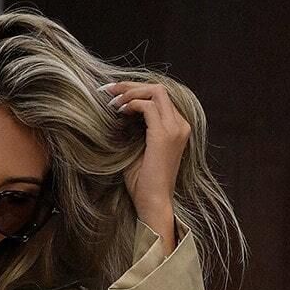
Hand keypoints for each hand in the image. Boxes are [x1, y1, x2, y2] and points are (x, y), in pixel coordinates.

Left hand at [99, 80, 189, 240]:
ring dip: (130, 93)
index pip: (160, 96)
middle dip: (131, 85)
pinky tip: (119, 112)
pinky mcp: (164, 135)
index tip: (114, 94)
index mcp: (178, 127)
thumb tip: (117, 114)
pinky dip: (132, 104)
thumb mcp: (138, 150)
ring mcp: (175, 128)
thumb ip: (133, 130)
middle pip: (158, 88)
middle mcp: (180, 124)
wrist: (154, 203)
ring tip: (112, 102)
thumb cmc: (144, 183)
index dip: (136, 90)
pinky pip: (148, 106)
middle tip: (108, 90)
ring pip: (155, 91)